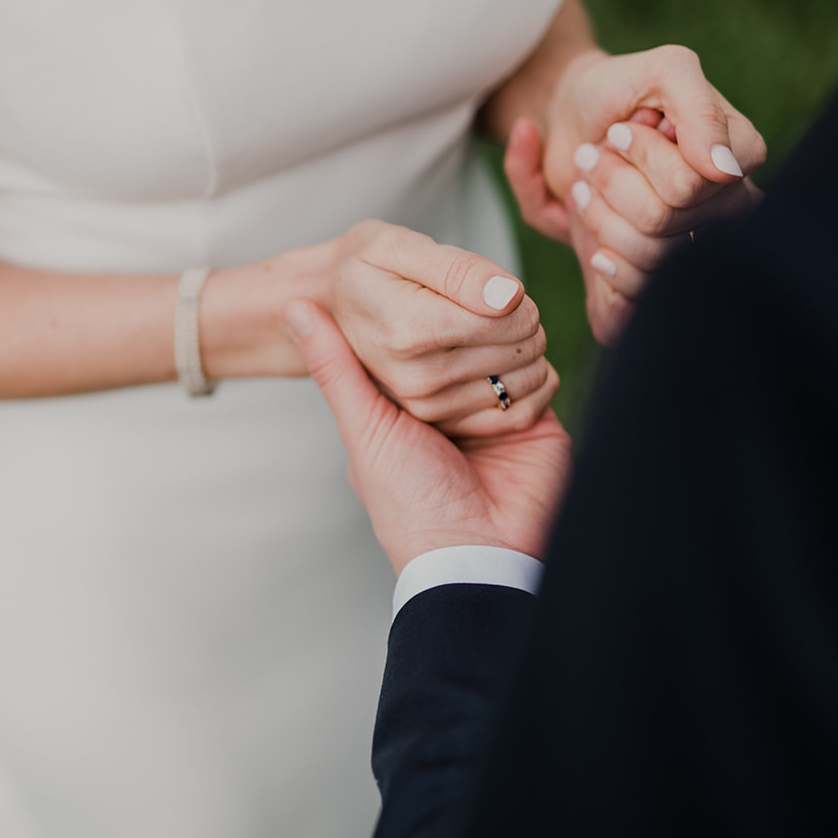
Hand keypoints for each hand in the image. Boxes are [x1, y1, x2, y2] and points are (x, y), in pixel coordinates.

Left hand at [285, 299, 571, 573]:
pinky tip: (513, 389)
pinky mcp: (537, 422)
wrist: (480, 554)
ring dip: (500, 353)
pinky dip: (529, 383)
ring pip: (505, 352)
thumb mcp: (364, 427)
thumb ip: (336, 368)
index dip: (415, 318)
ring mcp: (495, 412)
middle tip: (464, 314)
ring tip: (492, 359)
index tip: (415, 284)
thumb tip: (296, 307)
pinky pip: (542, 379)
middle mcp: (451, 406)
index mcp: (406, 406)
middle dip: (465, 331)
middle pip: (463, 342)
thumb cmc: (411, 503)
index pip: (414, 342)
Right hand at [326, 220, 554, 438]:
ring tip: (492, 335)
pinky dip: (522, 387)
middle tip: (492, 310)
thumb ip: (458, 270)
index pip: (510, 320)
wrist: (327, 307)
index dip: (518, 299)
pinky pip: (516, 413)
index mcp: (409, 329)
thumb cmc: (365, 269)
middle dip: (522, 324)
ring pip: (523, 381)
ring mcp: (426, 405)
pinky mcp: (437, 421)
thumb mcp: (398, 246)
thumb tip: (509, 296)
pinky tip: (500, 364)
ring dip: (524, 355)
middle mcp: (416, 376)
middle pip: (521, 351)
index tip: (496, 290)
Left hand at [504, 46, 766, 344]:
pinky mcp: (645, 273)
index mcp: (737, 160)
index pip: (693, 184)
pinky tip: (582, 220)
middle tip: (597, 151)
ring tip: (585, 180)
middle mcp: (720, 209)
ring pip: (643, 255)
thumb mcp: (664, 71)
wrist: (565, 115)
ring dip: (595, 209)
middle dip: (613, 179)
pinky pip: (627, 292)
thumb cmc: (618, 88)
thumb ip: (700, 108)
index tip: (626, 127)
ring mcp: (684, 243)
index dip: (648, 155)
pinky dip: (590, 247)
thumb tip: (726, 170)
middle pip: (662, 220)